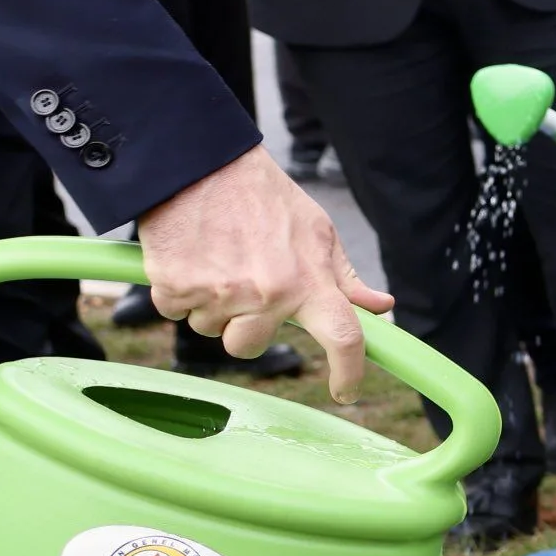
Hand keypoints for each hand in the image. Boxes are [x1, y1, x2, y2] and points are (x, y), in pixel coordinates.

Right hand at [135, 149, 389, 396]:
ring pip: (212, 330)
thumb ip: (344, 278)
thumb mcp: (317, 231)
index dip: (350, 372)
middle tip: (244, 287)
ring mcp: (219, 295)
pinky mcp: (175, 289)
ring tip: (217, 262)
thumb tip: (380, 308)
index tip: (346, 391)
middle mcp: (267, 294)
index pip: (343, 338)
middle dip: (245, 327)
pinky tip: (191, 259)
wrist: (199, 164)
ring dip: (213, 307)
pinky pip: (177, 312)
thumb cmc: (263, 196)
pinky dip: (180, 292)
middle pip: (250, 348)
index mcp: (309, 281)